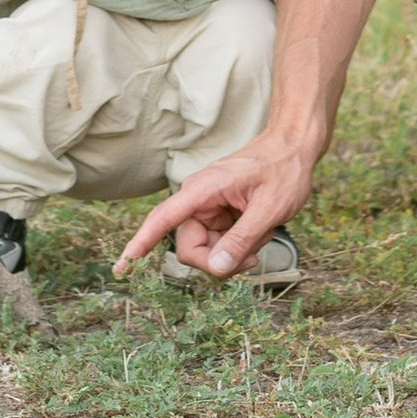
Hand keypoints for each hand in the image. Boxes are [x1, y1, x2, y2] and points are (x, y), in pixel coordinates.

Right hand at [115, 132, 315, 281]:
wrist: (294, 148)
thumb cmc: (283, 170)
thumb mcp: (269, 209)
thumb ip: (241, 239)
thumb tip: (215, 269)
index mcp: (202, 190)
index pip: (162, 219)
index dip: (141, 244)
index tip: (122, 266)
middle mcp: (197, 199)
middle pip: (190, 247)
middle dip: (218, 260)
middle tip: (251, 257)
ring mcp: (207, 207)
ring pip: (206, 250)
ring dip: (232, 253)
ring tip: (261, 236)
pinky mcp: (218, 214)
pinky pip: (218, 243)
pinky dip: (238, 245)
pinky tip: (258, 232)